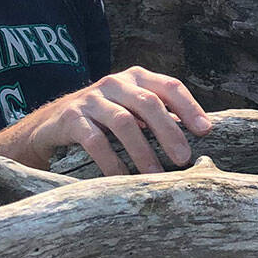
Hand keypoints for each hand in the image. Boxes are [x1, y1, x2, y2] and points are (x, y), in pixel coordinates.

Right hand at [25, 66, 211, 175]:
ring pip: (124, 122)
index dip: (190, 108)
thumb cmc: (105, 119)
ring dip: (143, 151)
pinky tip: (122, 179)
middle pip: (149, 103)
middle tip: (183, 159)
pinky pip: (95, 141)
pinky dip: (112, 161)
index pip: (169, 86)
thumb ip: (159, 117)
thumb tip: (199, 137)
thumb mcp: (132, 109)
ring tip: (156, 175)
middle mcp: (116, 83)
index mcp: (137, 78)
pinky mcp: (72, 118)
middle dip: (169, 132)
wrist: (51, 123)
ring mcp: (92, 99)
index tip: (206, 132)